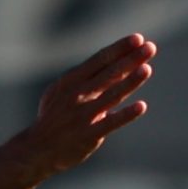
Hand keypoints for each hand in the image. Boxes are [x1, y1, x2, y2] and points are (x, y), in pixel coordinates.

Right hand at [12, 33, 155, 177]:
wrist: (37, 149)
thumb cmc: (53, 117)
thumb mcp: (60, 92)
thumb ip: (83, 79)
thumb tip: (110, 65)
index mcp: (70, 81)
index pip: (100, 60)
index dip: (120, 48)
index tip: (138, 39)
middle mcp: (77, 95)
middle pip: (109, 73)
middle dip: (130, 59)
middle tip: (150, 48)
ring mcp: (83, 114)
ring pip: (112, 94)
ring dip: (130, 81)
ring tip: (147, 69)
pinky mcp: (89, 134)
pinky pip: (110, 122)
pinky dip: (126, 114)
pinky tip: (141, 106)